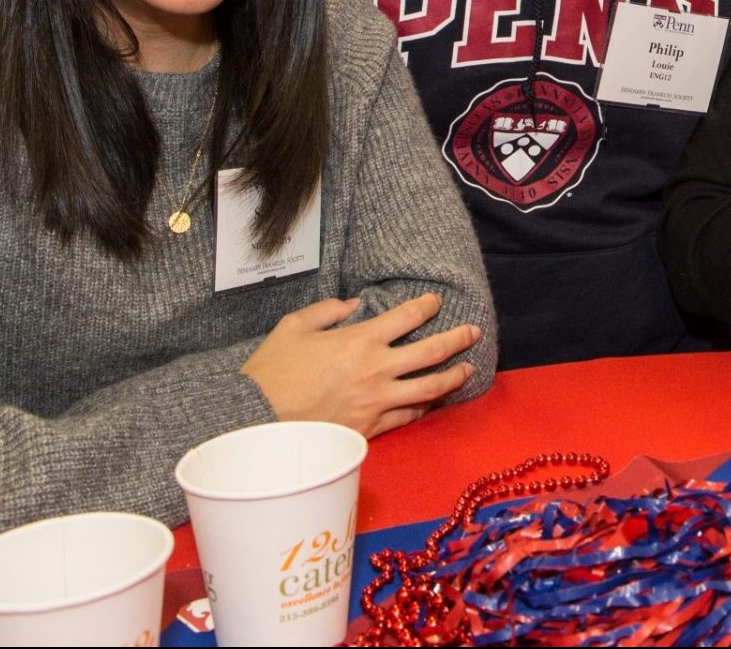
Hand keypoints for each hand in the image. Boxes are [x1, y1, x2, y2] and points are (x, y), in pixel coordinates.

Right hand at [241, 293, 480, 437]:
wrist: (256, 422)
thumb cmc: (272, 371)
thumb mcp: (293, 327)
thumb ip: (326, 311)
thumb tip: (353, 305)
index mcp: (360, 340)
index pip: (407, 317)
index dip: (426, 305)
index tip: (435, 301)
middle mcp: (377, 370)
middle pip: (432, 351)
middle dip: (458, 338)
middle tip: (473, 332)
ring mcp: (377, 402)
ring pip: (429, 388)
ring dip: (453, 376)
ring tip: (468, 369)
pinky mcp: (370, 428)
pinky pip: (407, 417)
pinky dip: (424, 408)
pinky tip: (433, 403)